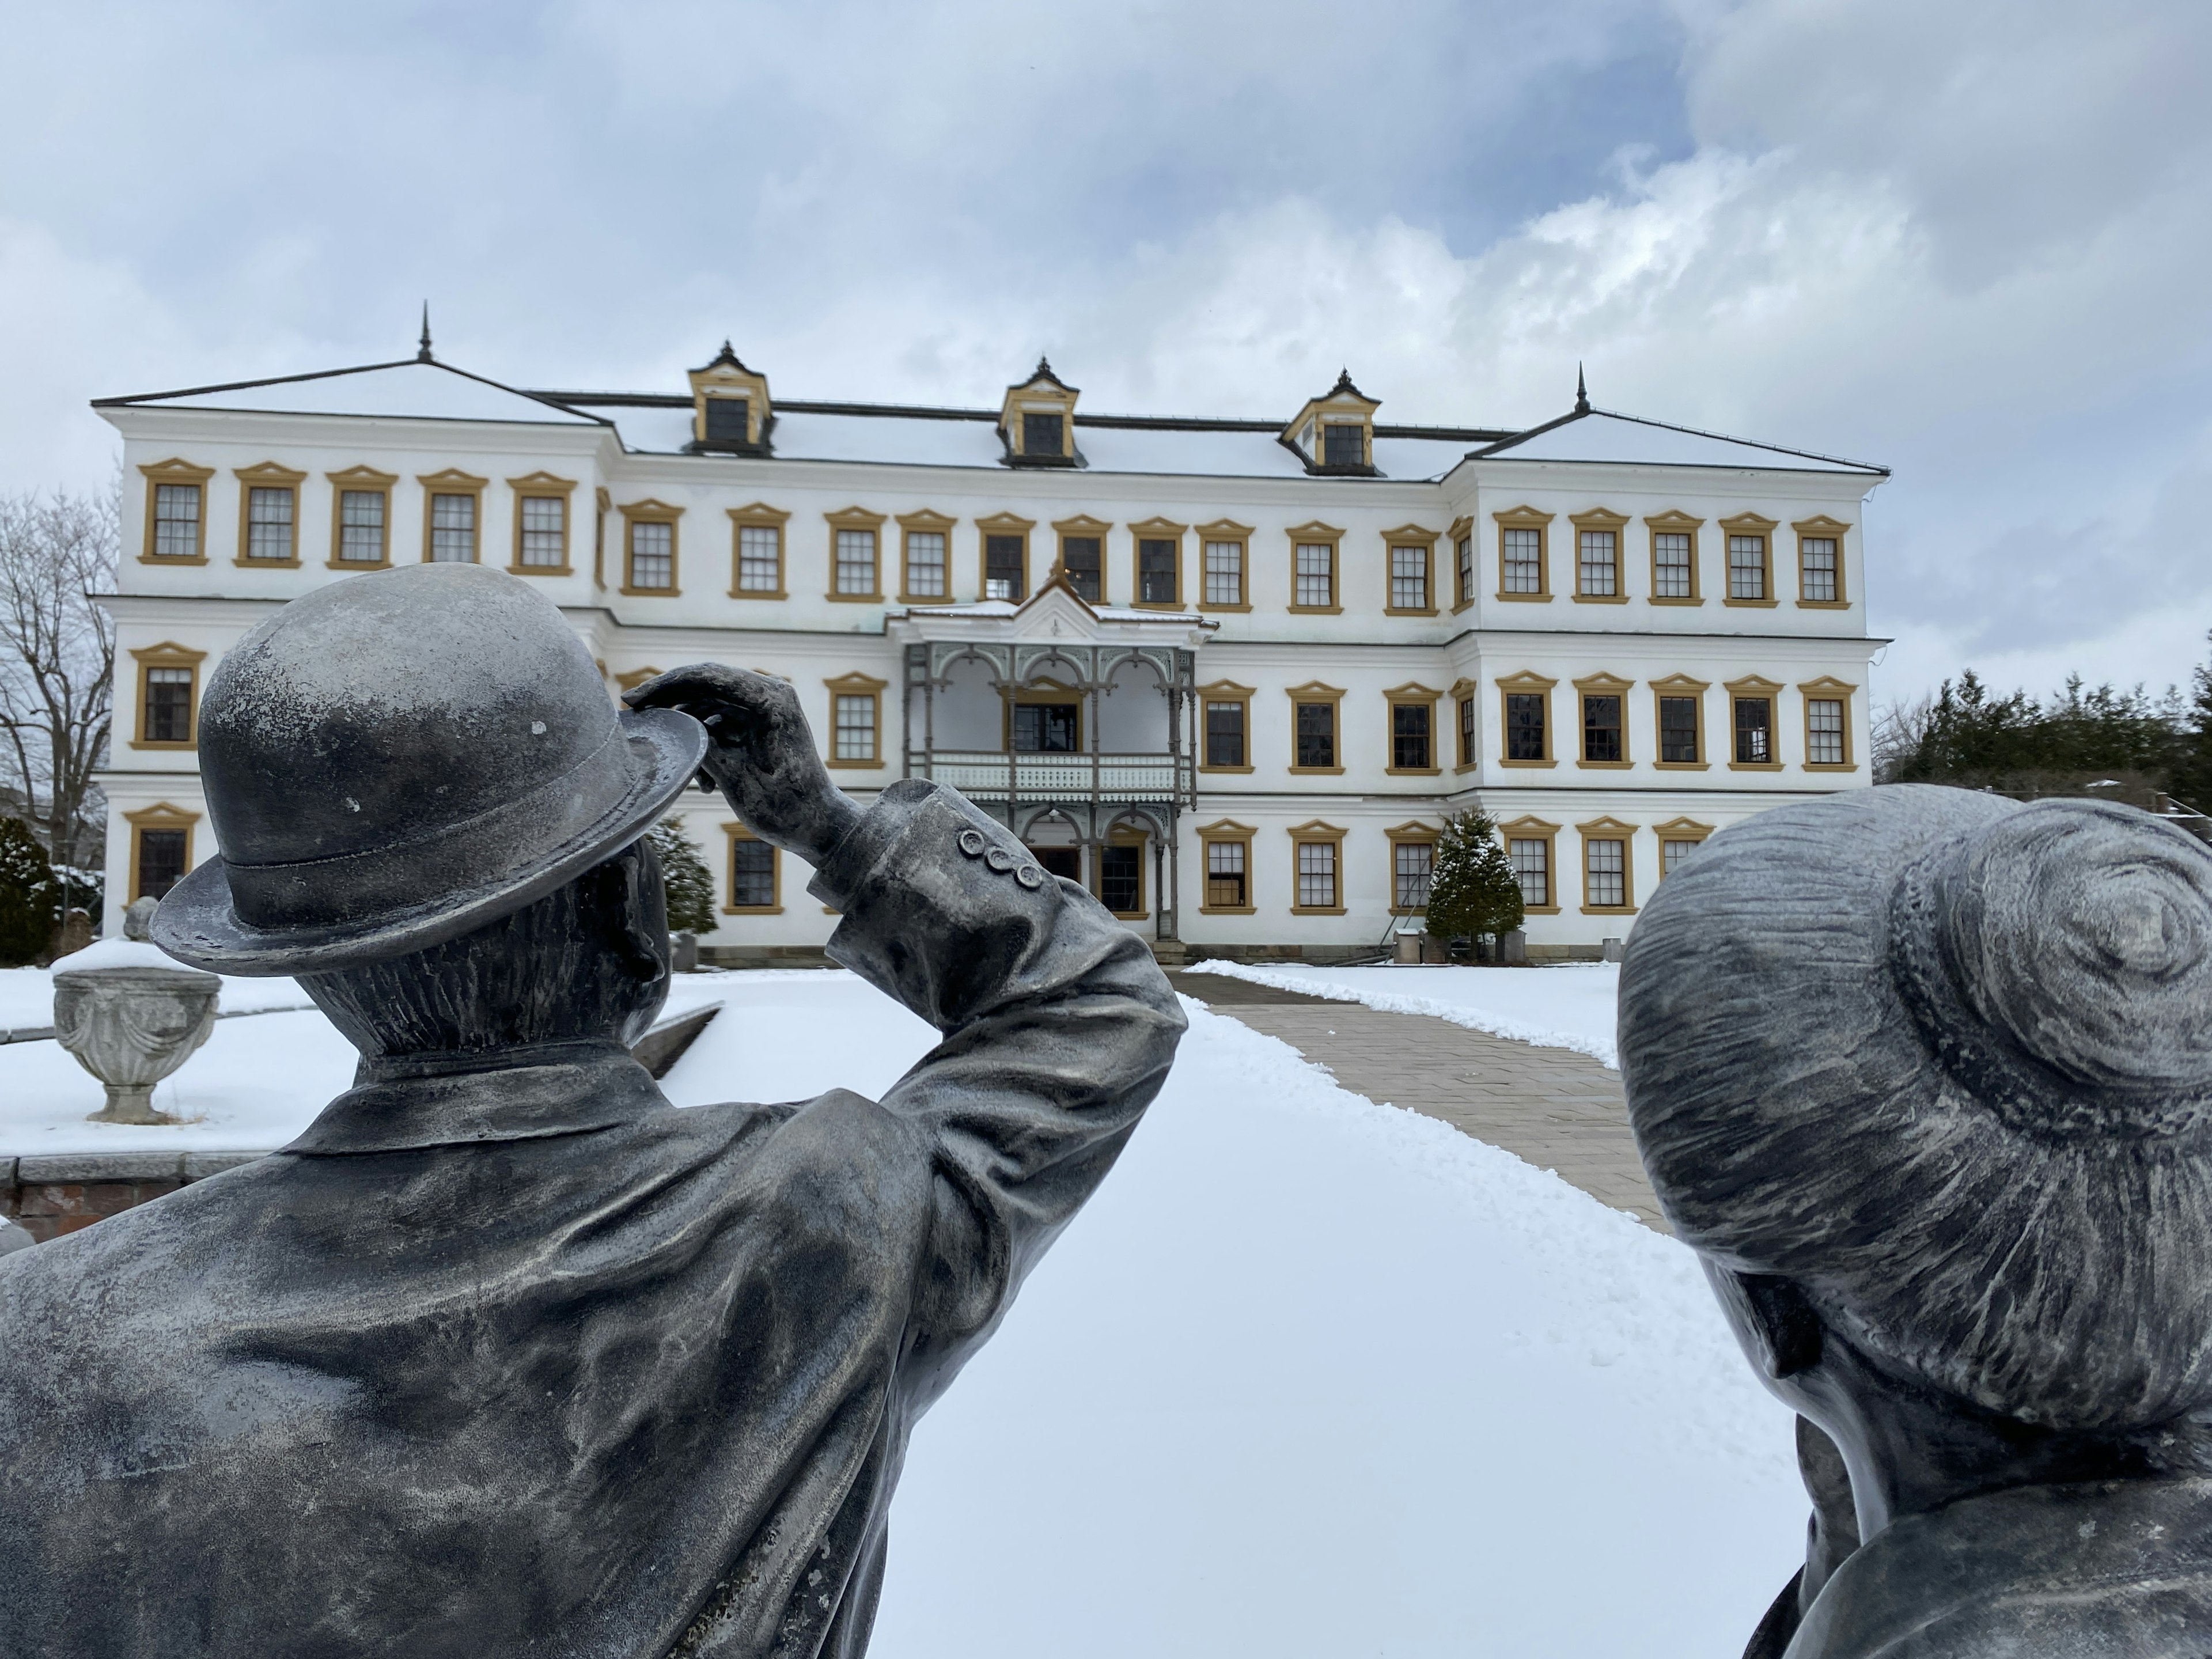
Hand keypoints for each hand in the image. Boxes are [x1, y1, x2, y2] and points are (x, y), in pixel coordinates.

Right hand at [624, 665, 863, 862]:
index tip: (631, 701)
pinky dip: (706, 746)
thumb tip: (670, 725)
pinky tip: (705, 784)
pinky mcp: (761, 724)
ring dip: (691, 737)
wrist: (819, 828)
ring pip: (708, 707)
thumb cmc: (786, 808)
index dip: (663, 685)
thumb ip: (701, 746)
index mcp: (770, 699)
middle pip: (704, 685)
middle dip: (669, 705)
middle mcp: (770, 694)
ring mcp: (766, 707)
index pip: (705, 676)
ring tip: (693, 780)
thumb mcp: (735, 778)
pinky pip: (721, 723)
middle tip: (635, 718)